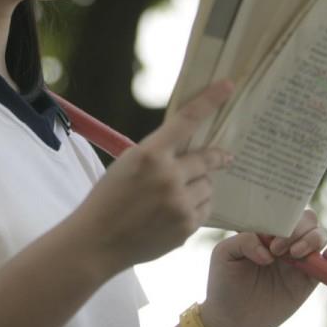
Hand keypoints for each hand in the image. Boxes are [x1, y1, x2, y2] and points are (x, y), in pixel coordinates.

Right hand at [71, 80, 232, 273]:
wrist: (97, 241)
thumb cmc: (109, 197)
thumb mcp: (128, 163)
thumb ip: (158, 152)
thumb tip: (192, 146)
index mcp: (150, 154)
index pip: (187, 120)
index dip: (210, 100)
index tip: (229, 85)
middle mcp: (168, 177)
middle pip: (207, 157)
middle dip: (216, 156)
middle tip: (224, 155)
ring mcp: (180, 204)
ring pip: (208, 185)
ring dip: (199, 185)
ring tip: (176, 194)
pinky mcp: (186, 227)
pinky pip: (205, 208)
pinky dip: (196, 206)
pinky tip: (174, 212)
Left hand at [198, 210, 326, 326]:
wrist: (232, 320)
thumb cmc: (224, 282)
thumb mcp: (224, 254)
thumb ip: (244, 241)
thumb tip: (269, 252)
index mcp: (264, 230)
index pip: (283, 210)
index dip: (281, 216)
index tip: (268, 234)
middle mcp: (284, 241)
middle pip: (306, 220)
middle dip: (296, 229)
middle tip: (277, 248)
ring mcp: (297, 260)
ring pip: (319, 236)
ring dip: (312, 239)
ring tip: (293, 255)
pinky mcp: (307, 281)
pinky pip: (326, 265)